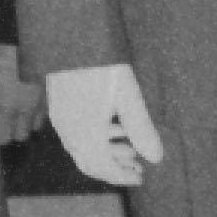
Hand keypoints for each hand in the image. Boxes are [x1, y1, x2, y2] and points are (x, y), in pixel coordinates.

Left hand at [0, 40, 43, 146]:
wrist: (25, 36)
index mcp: (6, 106)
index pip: (4, 138)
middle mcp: (25, 108)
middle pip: (21, 136)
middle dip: (11, 130)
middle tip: (3, 116)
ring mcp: (40, 102)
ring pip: (35, 127)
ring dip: (25, 122)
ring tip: (17, 108)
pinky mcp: (49, 94)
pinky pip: (44, 114)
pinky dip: (35, 114)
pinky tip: (28, 101)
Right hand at [41, 62, 164, 186]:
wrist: (72, 38)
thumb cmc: (103, 64)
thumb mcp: (128, 95)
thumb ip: (141, 128)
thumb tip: (157, 159)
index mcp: (84, 131)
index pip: (102, 167)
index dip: (122, 176)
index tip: (141, 178)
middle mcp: (68, 130)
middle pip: (89, 163)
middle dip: (115, 169)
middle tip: (138, 170)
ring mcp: (61, 119)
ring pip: (82, 150)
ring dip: (107, 155)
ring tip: (132, 151)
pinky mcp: (59, 108)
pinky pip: (76, 136)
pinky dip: (96, 141)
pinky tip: (117, 130)